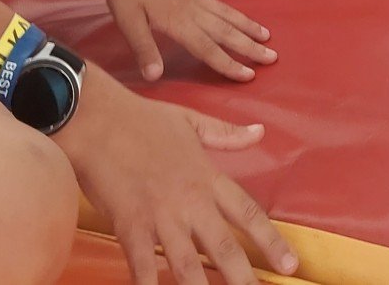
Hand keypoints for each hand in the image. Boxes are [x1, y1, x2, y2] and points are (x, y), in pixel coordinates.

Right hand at [66, 87, 297, 284]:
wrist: (97, 119)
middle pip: (224, 247)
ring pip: (188, 264)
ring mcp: (160, 216)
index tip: (291, 265)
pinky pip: (143, 266)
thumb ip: (226, 134)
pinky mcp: (130, 226)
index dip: (272, 241)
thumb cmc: (142, 118)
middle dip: (243, 277)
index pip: (248, 214)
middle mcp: (189, 201)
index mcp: (207, 177)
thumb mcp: (191, 121)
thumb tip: (260, 132)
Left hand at [94, 0, 274, 82]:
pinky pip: (219, 5)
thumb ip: (143, 47)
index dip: (229, 64)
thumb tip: (156, 77)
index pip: (208, 48)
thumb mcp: (127, 18)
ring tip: (266, 36)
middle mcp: (192, 10)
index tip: (250, 76)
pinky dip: (233, 13)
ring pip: (226, 16)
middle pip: (226, 32)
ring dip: (247, 27)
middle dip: (249, 47)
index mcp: (178, 21)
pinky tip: (235, 16)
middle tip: (273, 57)